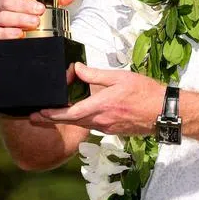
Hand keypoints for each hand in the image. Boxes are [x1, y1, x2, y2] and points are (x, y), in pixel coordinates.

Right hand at [0, 0, 76, 41]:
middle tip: (40, 10)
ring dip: (19, 19)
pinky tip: (19, 34)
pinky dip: (8, 33)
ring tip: (35, 22)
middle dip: (25, 5)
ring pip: (2, 16)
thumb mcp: (45, 5)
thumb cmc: (31, 16)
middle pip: (7, 1)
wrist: (20, 38)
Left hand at [30, 63, 164, 135]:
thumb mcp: (120, 77)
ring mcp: (106, 128)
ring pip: (80, 124)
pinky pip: (91, 125)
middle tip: (34, 117)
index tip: (38, 113)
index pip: (70, 114)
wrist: (164, 112)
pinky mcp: (112, 130)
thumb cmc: (146, 93)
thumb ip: (95, 74)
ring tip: (49, 116)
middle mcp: (101, 121)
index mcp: (101, 106)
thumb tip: (76, 69)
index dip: (51, 115)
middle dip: (50, 120)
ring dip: (64, 121)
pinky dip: (80, 121)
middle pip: (70, 122)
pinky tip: (77, 115)